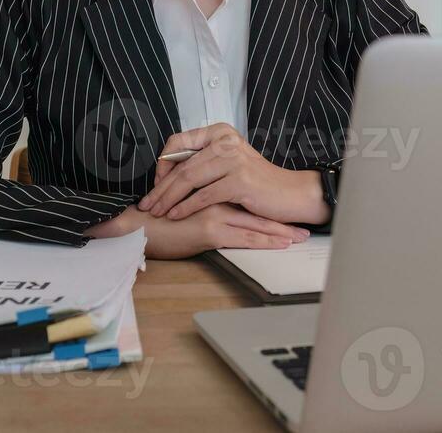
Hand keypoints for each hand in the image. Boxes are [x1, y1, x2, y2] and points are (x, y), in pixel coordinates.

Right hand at [85, 203, 308, 259]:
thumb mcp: (183, 216)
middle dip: (281, 220)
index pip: (246, 202)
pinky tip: (280, 245)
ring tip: (299, 237)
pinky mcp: (210, 228)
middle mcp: (216, 201)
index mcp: (211, 196)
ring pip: (256, 222)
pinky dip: (265, 240)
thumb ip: (201, 213)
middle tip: (304, 228)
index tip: (286, 216)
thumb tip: (218, 223)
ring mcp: (215, 213)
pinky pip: (244, 236)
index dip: (267, 209)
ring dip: (280, 231)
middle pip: (256, 210)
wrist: (137, 228)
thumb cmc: (156, 225)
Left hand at [138, 124, 330, 226]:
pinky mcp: (239, 181)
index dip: (163, 163)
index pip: (178, 142)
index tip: (156, 183)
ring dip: (168, 198)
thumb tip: (166, 172)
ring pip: (189, 179)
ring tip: (157, 212)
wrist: (289, 193)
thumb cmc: (256, 181)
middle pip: (182, 164)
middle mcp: (225, 141)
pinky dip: (186, 207)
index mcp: (219, 132)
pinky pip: (204, 195)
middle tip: (146, 203)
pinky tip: (175, 215)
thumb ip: (202, 160)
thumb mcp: (227, 162)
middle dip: (160, 187)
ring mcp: (233, 160)